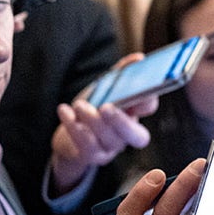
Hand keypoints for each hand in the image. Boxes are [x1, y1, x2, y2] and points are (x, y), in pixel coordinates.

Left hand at [49, 53, 157, 192]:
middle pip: (138, 137)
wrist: (70, 135)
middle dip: (122, 122)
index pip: (149, 107)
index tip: (138, 89)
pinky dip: (74, 126)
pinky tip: (65, 111)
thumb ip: (122, 73)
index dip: (147, 100)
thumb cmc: (93, 107)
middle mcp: (127, 134)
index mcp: (134, 113)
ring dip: (92, 121)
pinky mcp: (91, 156)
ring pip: (108, 139)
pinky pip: (86, 146)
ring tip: (79, 105)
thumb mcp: (106, 88)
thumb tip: (139, 58)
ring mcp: (110, 148)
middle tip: (106, 107)